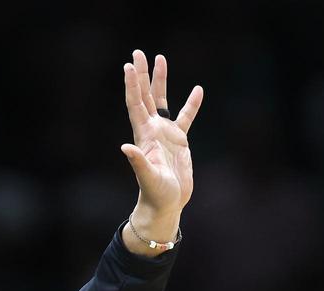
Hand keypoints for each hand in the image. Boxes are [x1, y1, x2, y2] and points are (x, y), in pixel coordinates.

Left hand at [120, 50, 203, 240]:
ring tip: (161, 58)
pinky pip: (186, 117)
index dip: (132, 85)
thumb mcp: (147, 177)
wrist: (165, 204)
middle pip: (146, 96)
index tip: (129, 65)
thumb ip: (138, 162)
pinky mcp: (179, 140)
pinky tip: (198, 89)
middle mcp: (152, 130)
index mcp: (144, 136)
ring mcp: (165, 134)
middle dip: (142, 74)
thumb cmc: (155, 194)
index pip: (136, 104)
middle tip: (140, 53)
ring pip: (163, 101)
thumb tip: (125, 147)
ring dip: (161, 81)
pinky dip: (191, 104)